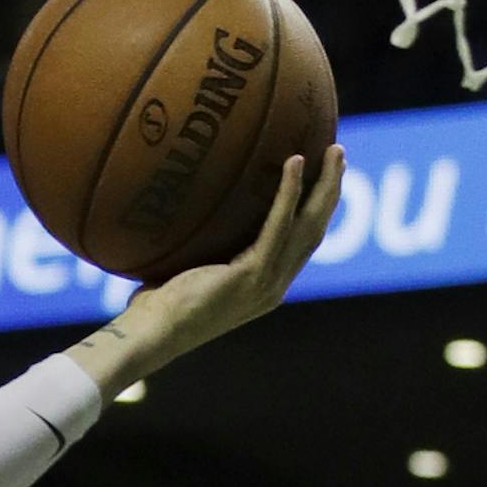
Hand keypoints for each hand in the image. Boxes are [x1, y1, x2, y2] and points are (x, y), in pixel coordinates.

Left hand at [70, 145, 347, 394]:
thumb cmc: (153, 308)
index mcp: (263, 287)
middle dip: (331, 191)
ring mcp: (266, 284)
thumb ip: (203, 246)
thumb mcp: (186, 270)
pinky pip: (278, 225)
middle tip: (337, 152)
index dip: (317, 210)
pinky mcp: (253, 276)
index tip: (325, 177)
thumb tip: (191, 208)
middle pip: (315, 231)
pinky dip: (289, 192)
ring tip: (332, 149)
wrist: (148, 336)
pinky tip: (295, 162)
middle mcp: (273, 287)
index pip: (301, 245)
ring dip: (324, 185)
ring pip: (308, 226)